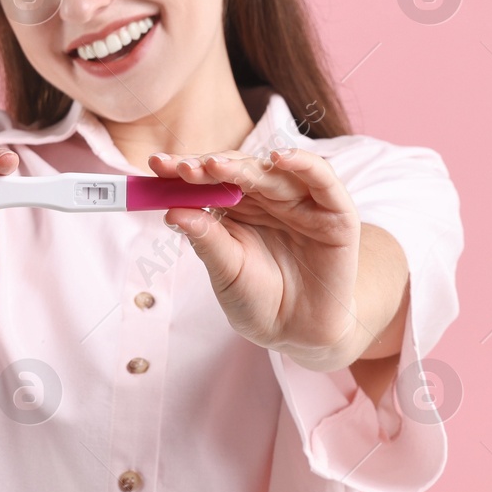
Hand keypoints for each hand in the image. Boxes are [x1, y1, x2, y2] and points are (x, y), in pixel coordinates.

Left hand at [149, 148, 365, 370]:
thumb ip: (206, 240)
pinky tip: (280, 159)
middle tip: (183, 168)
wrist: (295, 332)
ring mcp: (301, 202)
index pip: (209, 178)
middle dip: (209, 165)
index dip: (184, 169)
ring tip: (216, 166)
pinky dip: (304, 164)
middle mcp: (267, 197)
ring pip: (273, 172)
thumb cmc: (255, 298)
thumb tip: (172, 212)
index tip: (156, 165)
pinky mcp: (335, 213)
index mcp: (235, 206)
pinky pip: (323, 180)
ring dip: (245, 166)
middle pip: (238, 169)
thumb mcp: (225, 271)